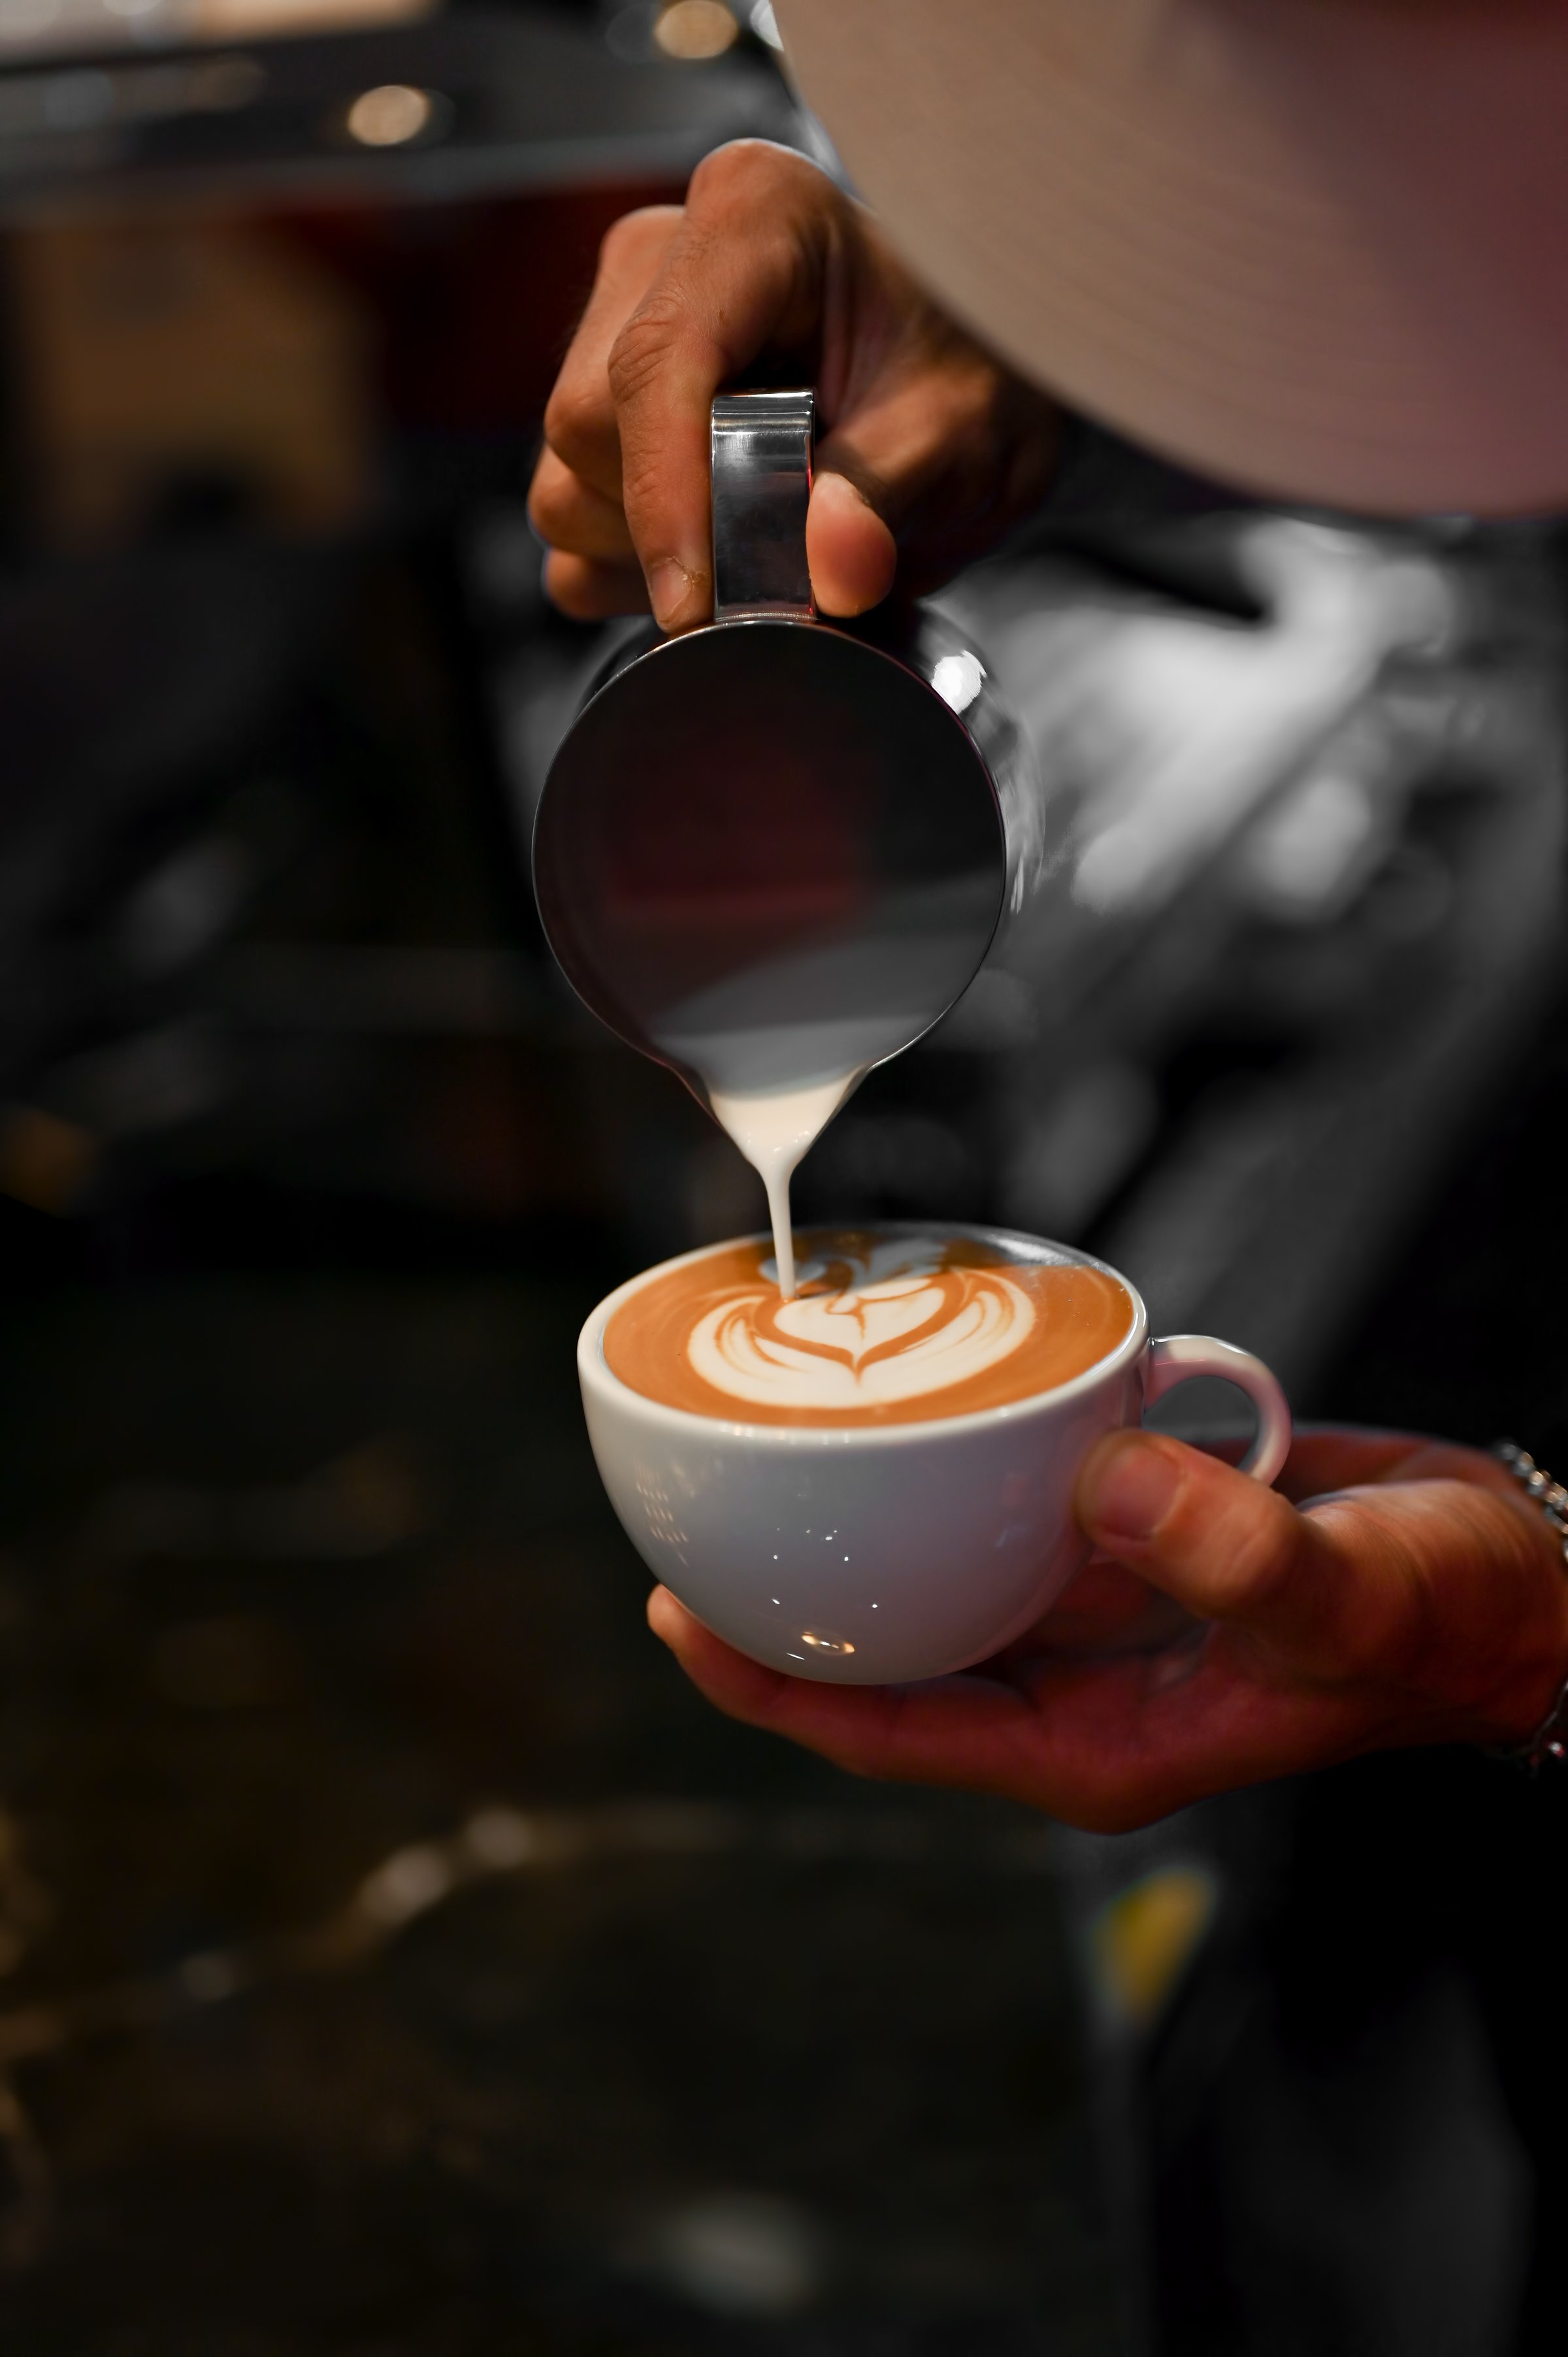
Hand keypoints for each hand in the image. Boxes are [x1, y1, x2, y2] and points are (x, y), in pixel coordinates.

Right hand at [529, 140, 1058, 630]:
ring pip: (567, 485)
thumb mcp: (970, 434)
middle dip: (680, 522)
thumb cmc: (971, 367)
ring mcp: (615, 332)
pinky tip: (722, 549)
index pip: (657, 363)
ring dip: (657, 554)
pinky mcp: (600, 413)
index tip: (697, 599)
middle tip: (789, 554)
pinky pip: (568, 530)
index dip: (665, 496)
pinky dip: (635, 572)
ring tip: (766, 539)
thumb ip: (895, 495)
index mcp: (755, 216)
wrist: (966, 373)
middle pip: (593, 428)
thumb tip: (831, 569)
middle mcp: (662, 259)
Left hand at [647, 1427, 1567, 1830]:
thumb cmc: (1443, 1622)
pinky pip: (1010, 1503)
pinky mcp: (1124, 1538)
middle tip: (687, 1513)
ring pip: (941, 1573)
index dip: (775, 1684)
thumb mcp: (1346, 1600)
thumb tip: (1102, 1486)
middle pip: (889, 1649)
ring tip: (767, 1449)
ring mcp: (1094, 1610)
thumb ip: (1234, 1555)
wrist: (1509, 1579)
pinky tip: (918, 1399)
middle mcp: (1073, 1682)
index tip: (675, 1614)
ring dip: (864, 1523)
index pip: (893, 1727)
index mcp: (1094, 1741)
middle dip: (788, 1598)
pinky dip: (961, 1459)